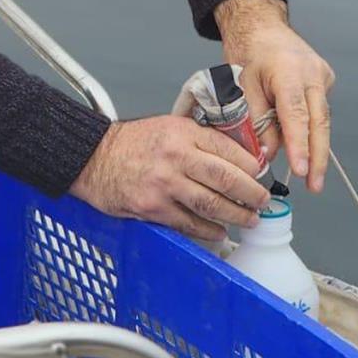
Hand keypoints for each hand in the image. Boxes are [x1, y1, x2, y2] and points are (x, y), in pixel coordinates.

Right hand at [69, 115, 269, 244]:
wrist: (94, 158)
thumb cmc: (132, 143)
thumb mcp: (169, 127)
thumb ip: (200, 139)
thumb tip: (236, 157)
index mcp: (182, 133)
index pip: (227, 148)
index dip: (250, 165)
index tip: (260, 173)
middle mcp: (175, 157)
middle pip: (225, 178)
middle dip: (251, 193)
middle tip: (263, 200)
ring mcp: (164, 185)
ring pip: (211, 204)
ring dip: (236, 215)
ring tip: (248, 218)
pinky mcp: (153, 208)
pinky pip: (188, 223)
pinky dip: (208, 230)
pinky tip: (219, 231)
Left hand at [214, 0, 335, 192]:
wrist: (261, 24)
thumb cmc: (248, 52)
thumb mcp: (242, 87)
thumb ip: (256, 121)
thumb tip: (268, 154)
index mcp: (288, 70)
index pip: (296, 114)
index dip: (299, 145)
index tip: (301, 170)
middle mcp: (312, 72)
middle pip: (319, 122)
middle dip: (317, 157)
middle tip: (314, 185)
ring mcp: (322, 75)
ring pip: (322, 119)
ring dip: (316, 148)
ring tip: (311, 177)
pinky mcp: (325, 79)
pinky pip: (318, 110)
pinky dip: (310, 129)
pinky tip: (303, 145)